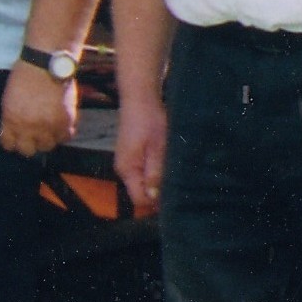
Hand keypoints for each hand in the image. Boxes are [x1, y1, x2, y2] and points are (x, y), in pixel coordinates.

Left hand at [0, 63, 77, 158]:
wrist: (46, 62)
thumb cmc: (26, 75)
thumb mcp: (9, 98)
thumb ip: (12, 118)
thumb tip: (15, 130)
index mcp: (11, 120)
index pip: (9, 144)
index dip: (13, 142)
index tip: (16, 138)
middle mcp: (28, 127)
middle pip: (28, 150)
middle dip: (30, 144)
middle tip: (33, 135)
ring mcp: (48, 126)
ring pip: (48, 146)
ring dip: (47, 139)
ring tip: (48, 129)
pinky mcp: (65, 121)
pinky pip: (65, 137)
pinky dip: (63, 132)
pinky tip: (60, 124)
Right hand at [113, 94, 167, 216]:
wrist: (140, 99)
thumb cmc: (149, 120)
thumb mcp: (158, 149)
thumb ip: (155, 174)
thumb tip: (154, 197)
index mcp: (127, 169)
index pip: (140, 199)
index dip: (157, 202)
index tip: (174, 197)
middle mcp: (123, 169)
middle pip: (141, 193)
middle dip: (158, 192)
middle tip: (177, 183)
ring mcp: (126, 163)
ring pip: (143, 183)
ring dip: (158, 181)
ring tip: (172, 170)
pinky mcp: (132, 156)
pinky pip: (143, 173)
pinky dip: (155, 172)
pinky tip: (165, 162)